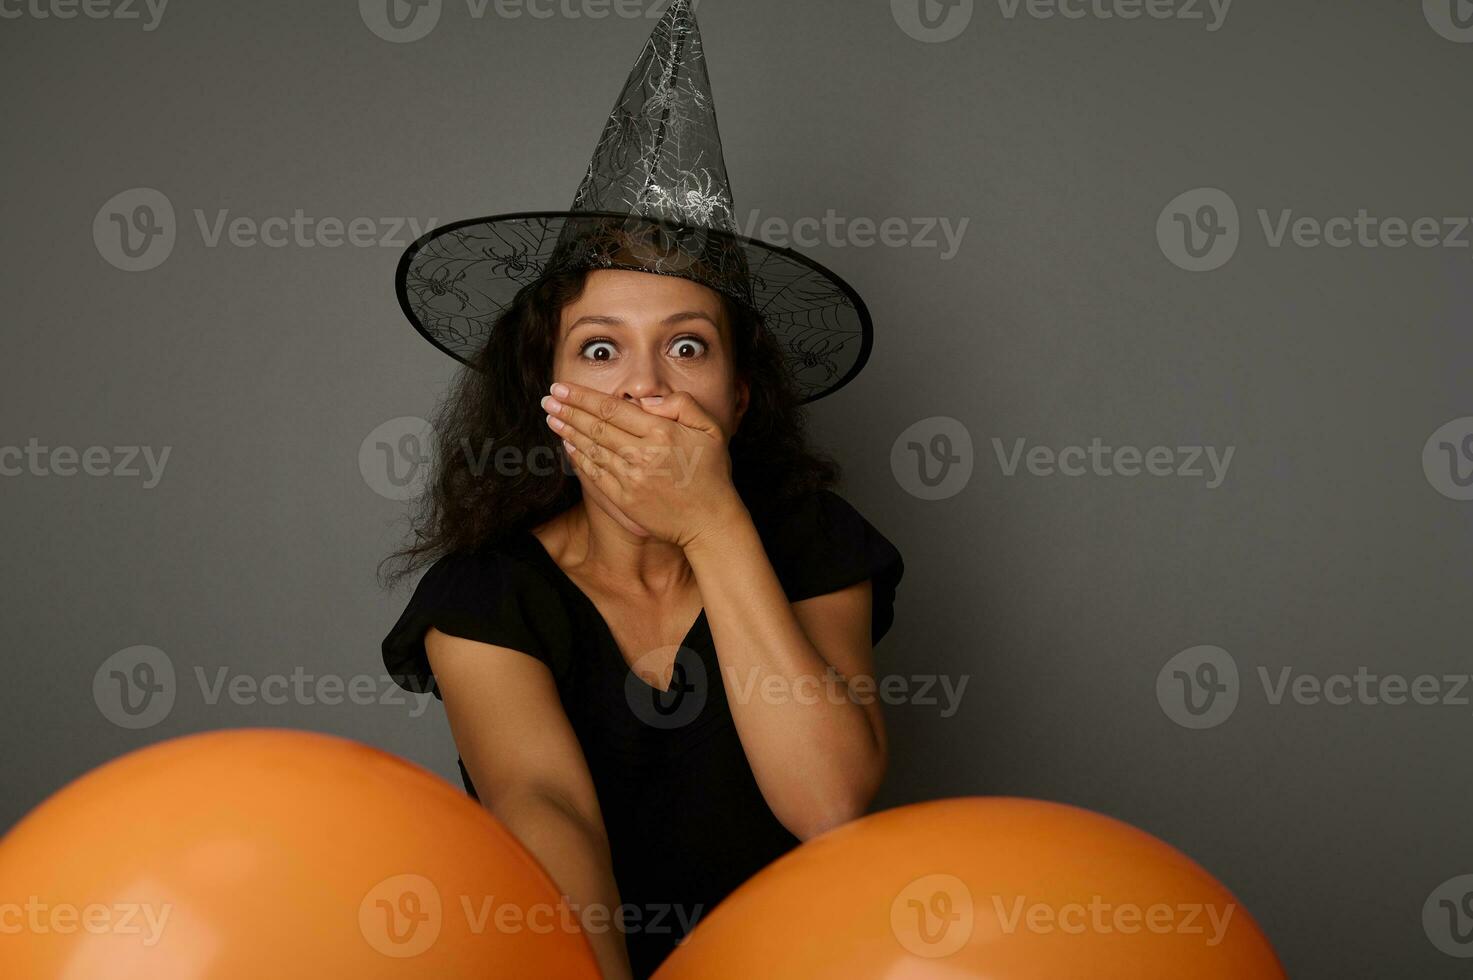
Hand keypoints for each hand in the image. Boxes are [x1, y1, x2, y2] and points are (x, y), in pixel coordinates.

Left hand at [541, 380, 743, 548]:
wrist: (710, 521)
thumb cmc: (712, 474)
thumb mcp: (711, 429)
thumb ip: (682, 405)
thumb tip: (647, 401)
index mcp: (662, 432)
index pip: (613, 409)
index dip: (583, 397)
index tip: (562, 387)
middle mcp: (643, 454)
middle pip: (596, 426)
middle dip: (568, 410)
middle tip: (547, 398)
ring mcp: (631, 478)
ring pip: (592, 448)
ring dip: (568, 431)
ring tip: (552, 416)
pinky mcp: (624, 499)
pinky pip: (595, 474)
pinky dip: (579, 458)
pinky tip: (568, 445)